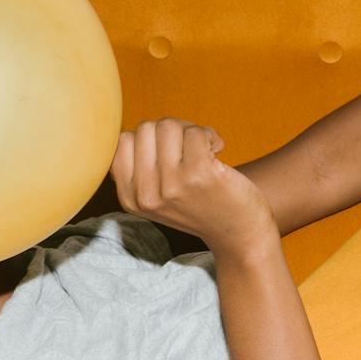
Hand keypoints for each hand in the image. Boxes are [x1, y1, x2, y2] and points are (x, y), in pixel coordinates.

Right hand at [111, 118, 277, 255]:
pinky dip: (209, 134)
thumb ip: (141, 170)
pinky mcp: (199, 174)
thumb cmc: (201, 206)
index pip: (121, 142)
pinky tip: (217, 148)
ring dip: (190, 130)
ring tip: (204, 147)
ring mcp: (171, 185)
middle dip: (171, 130)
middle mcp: (146, 195)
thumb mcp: (158, 198)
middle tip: (190, 147)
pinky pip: (195, 132)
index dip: (148, 137)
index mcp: (131, 199)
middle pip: (145, 129)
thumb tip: (136, 131)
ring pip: (168, 126)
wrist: (239, 233)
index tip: (169, 151)